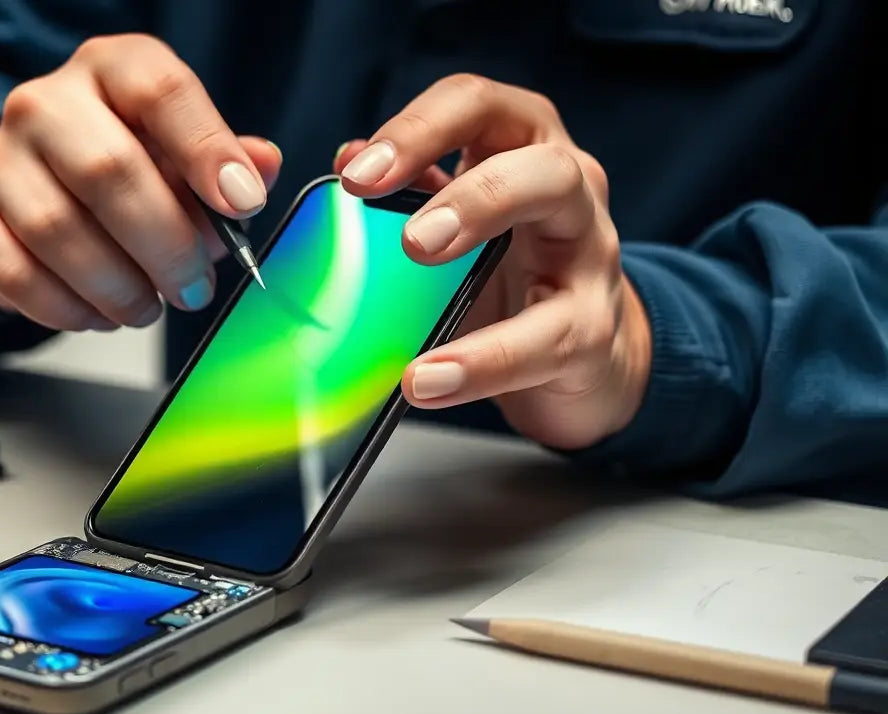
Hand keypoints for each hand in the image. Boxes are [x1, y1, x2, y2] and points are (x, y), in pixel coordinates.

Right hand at [0, 34, 280, 330]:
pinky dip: (68, 309)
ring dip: (118, 286)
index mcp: (111, 70)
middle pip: (107, 170)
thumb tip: (261, 169)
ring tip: (150, 308)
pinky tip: (100, 315)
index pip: (161, 90)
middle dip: (165, 244)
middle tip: (195, 288)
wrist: (31, 191)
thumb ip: (227, 162)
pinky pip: (17, 273)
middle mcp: (46, 103)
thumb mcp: (180, 152)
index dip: (206, 148)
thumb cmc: (125, 169)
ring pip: (58, 229)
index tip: (242, 204)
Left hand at [334, 75, 650, 449]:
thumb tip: (347, 160)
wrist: (584, 357)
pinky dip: (483, 361)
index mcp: (517, 148)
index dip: (414, 130)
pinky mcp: (595, 329)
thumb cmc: (510, 274)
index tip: (355, 175)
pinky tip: (430, 380)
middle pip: (535, 154)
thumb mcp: (456, 223)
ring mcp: (590, 252)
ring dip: (485, 227)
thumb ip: (408, 189)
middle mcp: (566, 184)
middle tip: (407, 235)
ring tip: (419, 266)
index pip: (472, 105)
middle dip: (468, 187)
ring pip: (560, 201)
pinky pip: (547, 339)